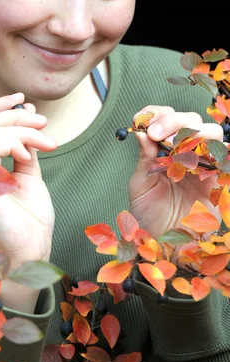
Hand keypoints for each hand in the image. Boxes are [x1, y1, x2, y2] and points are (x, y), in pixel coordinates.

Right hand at [0, 92, 56, 267]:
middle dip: (14, 114)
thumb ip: (24, 151)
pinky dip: (15, 141)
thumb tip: (27, 122)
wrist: (31, 251)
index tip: (25, 102)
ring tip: (46, 141)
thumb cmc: (29, 222)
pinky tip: (28, 155)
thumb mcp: (28, 177)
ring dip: (22, 128)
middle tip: (42, 121)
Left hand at [129, 105, 223, 240]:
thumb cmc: (151, 217)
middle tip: (156, 135)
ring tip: (173, 146)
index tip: (142, 122)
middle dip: (174, 121)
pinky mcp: (221, 180)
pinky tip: (197, 159)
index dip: (157, 114)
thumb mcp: (141, 186)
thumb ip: (145, 158)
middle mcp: (188, 153)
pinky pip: (227, 157)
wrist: (167, 247)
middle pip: (193, 120)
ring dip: (193, 132)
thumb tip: (140, 130)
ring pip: (212, 133)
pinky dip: (219, 151)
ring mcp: (207, 165)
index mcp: (167, 150)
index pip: (168, 118)